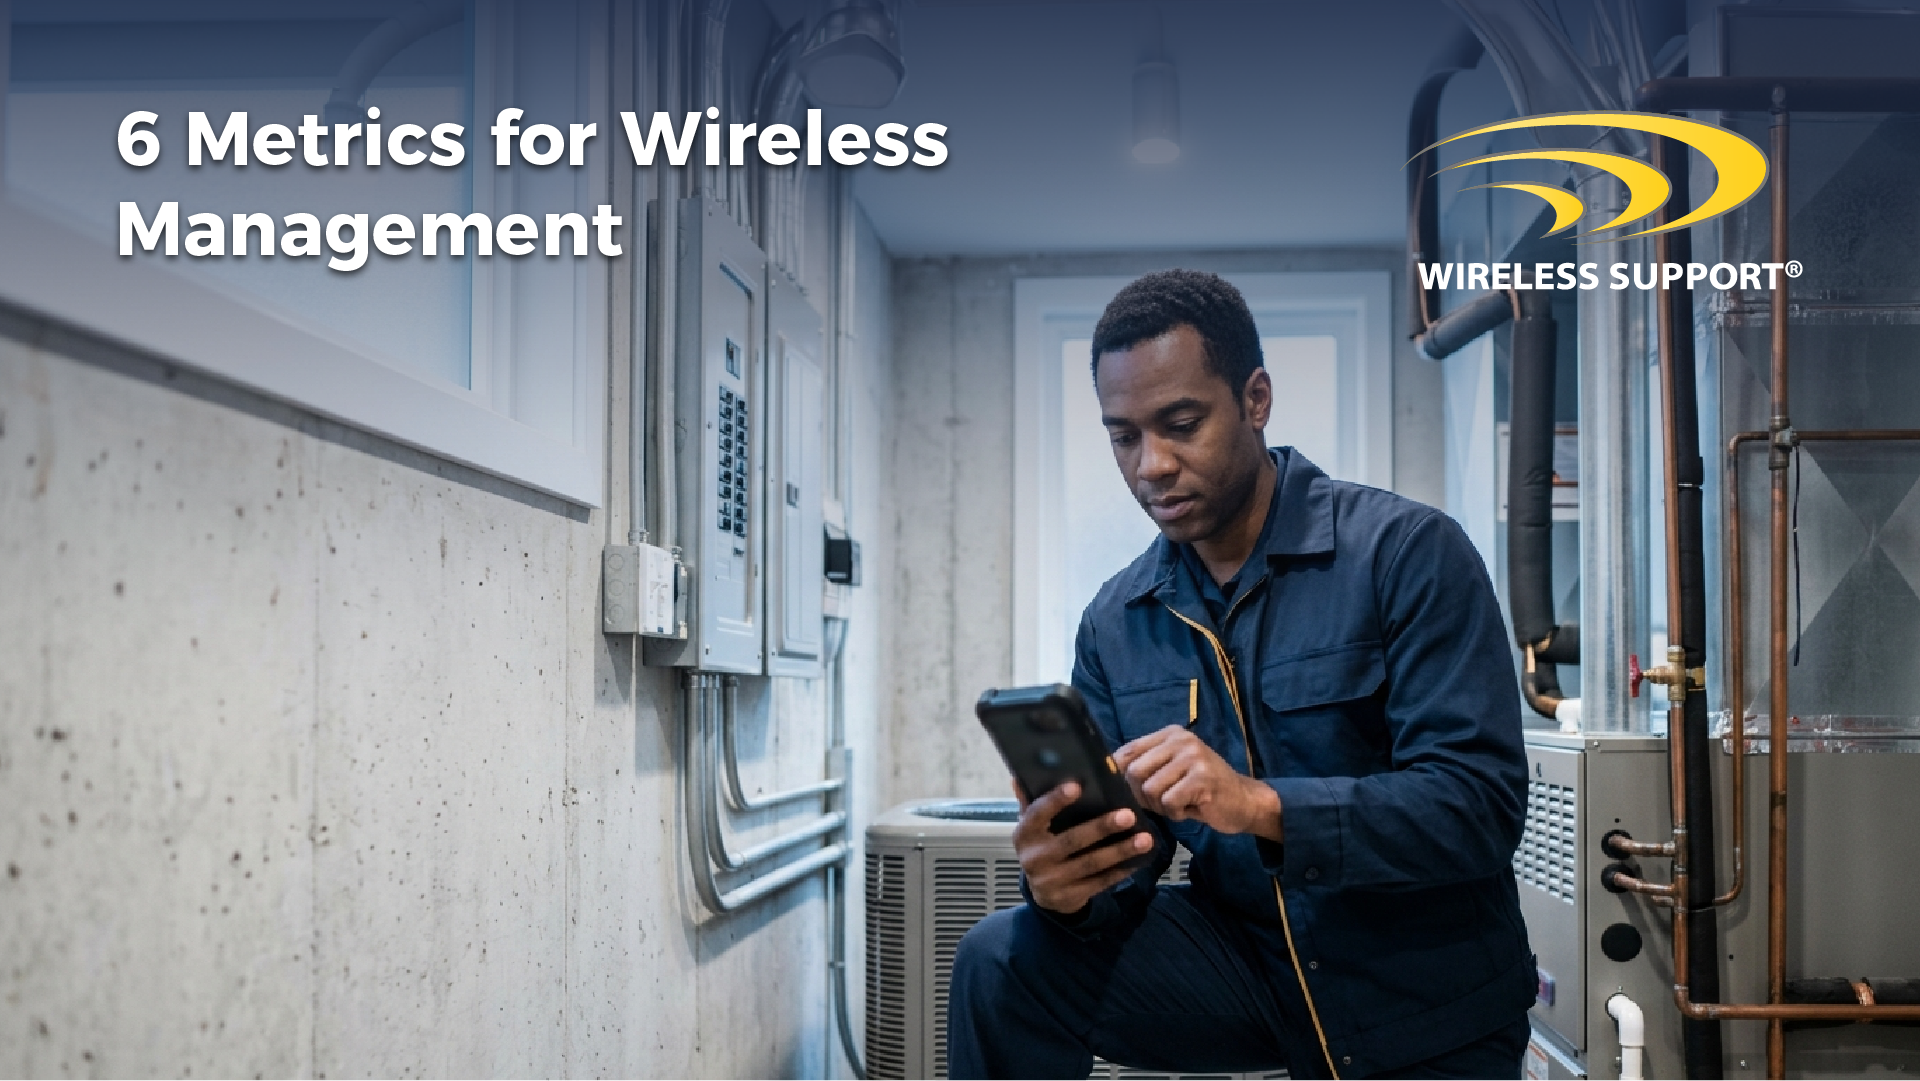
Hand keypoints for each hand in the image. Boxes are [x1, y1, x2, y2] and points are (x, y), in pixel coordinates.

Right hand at [1011, 780, 1154, 915]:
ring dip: (1120, 851)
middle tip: (1128, 815)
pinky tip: (1138, 860)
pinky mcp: (1070, 897)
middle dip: (1102, 827)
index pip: (1037, 814)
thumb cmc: (1043, 847)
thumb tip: (1021, 776)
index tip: (1077, 786)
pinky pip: (1099, 882)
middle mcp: (1035, 858)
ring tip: (1145, 839)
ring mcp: (1052, 880)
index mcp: (1025, 834)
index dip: (1055, 800)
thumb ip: (1031, 802)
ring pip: (1091, 863)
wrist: (1044, 895)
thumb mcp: (1033, 827)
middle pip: (1072, 840)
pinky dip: (1120, 871)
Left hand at [1114, 726, 1283, 841]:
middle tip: (1162, 802)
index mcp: (1170, 734)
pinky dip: (1176, 813)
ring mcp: (1192, 756)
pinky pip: (1169, 802)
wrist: (1245, 801)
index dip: (1120, 776)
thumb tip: (1107, 776)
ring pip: (1150, 789)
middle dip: (1142, 796)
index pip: (1127, 751)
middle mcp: (1180, 740)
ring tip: (1180, 804)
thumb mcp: (1172, 771)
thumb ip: (1145, 768)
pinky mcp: (1202, 778)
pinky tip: (1191, 808)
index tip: (1130, 792)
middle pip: (1134, 772)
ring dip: (1161, 807)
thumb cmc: (1202, 790)